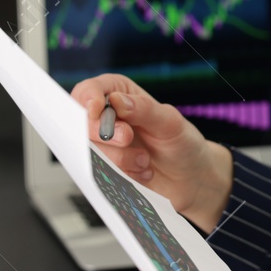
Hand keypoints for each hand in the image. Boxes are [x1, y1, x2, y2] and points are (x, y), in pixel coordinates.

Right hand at [71, 74, 233, 231]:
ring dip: (118, 159)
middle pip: (81, 122)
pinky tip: (141, 172)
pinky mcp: (104, 170)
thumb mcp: (170, 122)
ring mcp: (103, 146)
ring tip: (145, 160)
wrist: (190, 179)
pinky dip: (121, 175)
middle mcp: (107, 119)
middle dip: (103, 133)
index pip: (89, 91)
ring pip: (88, 151)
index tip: (96, 111)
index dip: (87, 99)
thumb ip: (144, 109)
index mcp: (120, 95)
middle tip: (127, 138)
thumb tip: (117, 100)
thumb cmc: (182, 144)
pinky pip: (98, 174)